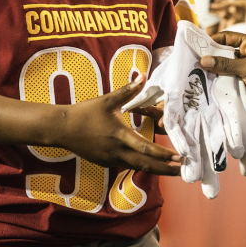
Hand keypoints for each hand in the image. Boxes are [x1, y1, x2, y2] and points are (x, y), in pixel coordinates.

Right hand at [56, 78, 180, 174]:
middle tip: (182, 170)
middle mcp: (117, 151)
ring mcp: (111, 159)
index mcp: (120, 135)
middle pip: (145, 165)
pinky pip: (127, 166)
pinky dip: (141, 167)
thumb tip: (143, 75)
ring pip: (137, 167)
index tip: (178, 157)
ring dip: (155, 170)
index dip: (162, 155)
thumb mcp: (107, 100)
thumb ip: (128, 90)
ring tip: (172, 171)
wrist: (63, 128)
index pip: (145, 149)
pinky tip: (152, 167)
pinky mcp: (106, 162)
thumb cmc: (86, 112)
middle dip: (165, 169)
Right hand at [200, 32, 245, 113]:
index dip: (212, 40)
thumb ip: (226, 64)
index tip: (197, 46)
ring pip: (223, 68)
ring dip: (213, 72)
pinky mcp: (241, 82)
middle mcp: (245, 55)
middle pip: (222, 53)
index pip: (227, 37)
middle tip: (192, 62)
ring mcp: (242, 69)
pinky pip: (226, 80)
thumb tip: (204, 60)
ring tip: (194, 75)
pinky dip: (218, 82)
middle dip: (210, 58)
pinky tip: (205, 85)